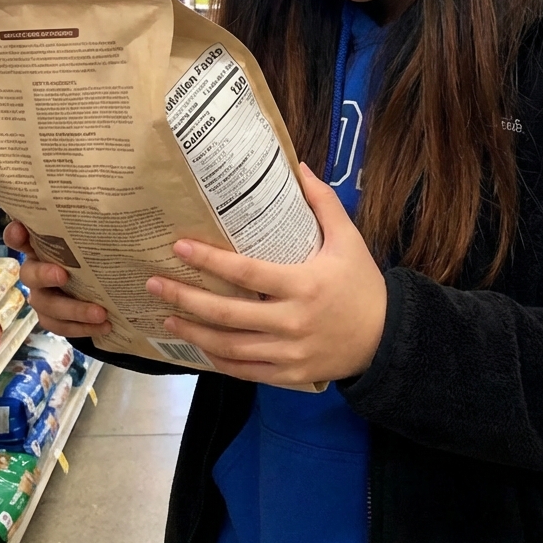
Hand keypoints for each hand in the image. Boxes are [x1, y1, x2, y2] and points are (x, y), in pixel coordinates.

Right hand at [3, 221, 111, 338]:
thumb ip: (100, 225)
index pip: (20, 236)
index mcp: (43, 245)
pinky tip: (105, 325)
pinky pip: (60, 326)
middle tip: (64, 275)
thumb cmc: (97, 253)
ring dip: (73, 309)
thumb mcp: (98, 238)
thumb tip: (123, 199)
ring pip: (46, 305)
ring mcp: (43, 295)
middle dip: (44, 274)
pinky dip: (82, 327)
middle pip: (29, 273)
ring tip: (101, 312)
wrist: (104, 285)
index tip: (20, 229)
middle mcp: (37, 268)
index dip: (16, 234)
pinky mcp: (52, 317)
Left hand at [145, 163, 387, 385]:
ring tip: (166, 317)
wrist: (387, 339)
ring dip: (194, 333)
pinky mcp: (289, 375)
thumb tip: (298, 166)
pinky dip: (218, 361)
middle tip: (154, 285)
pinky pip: (245, 371)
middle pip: (228, 314)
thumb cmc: (363, 285)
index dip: (210, 261)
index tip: (179, 248)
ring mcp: (289, 353)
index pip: (247, 273)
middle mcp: (292, 321)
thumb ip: (324, 203)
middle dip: (186, 299)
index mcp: (304, 284)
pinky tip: (199, 348)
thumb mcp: (349, 240)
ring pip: (230, 346)